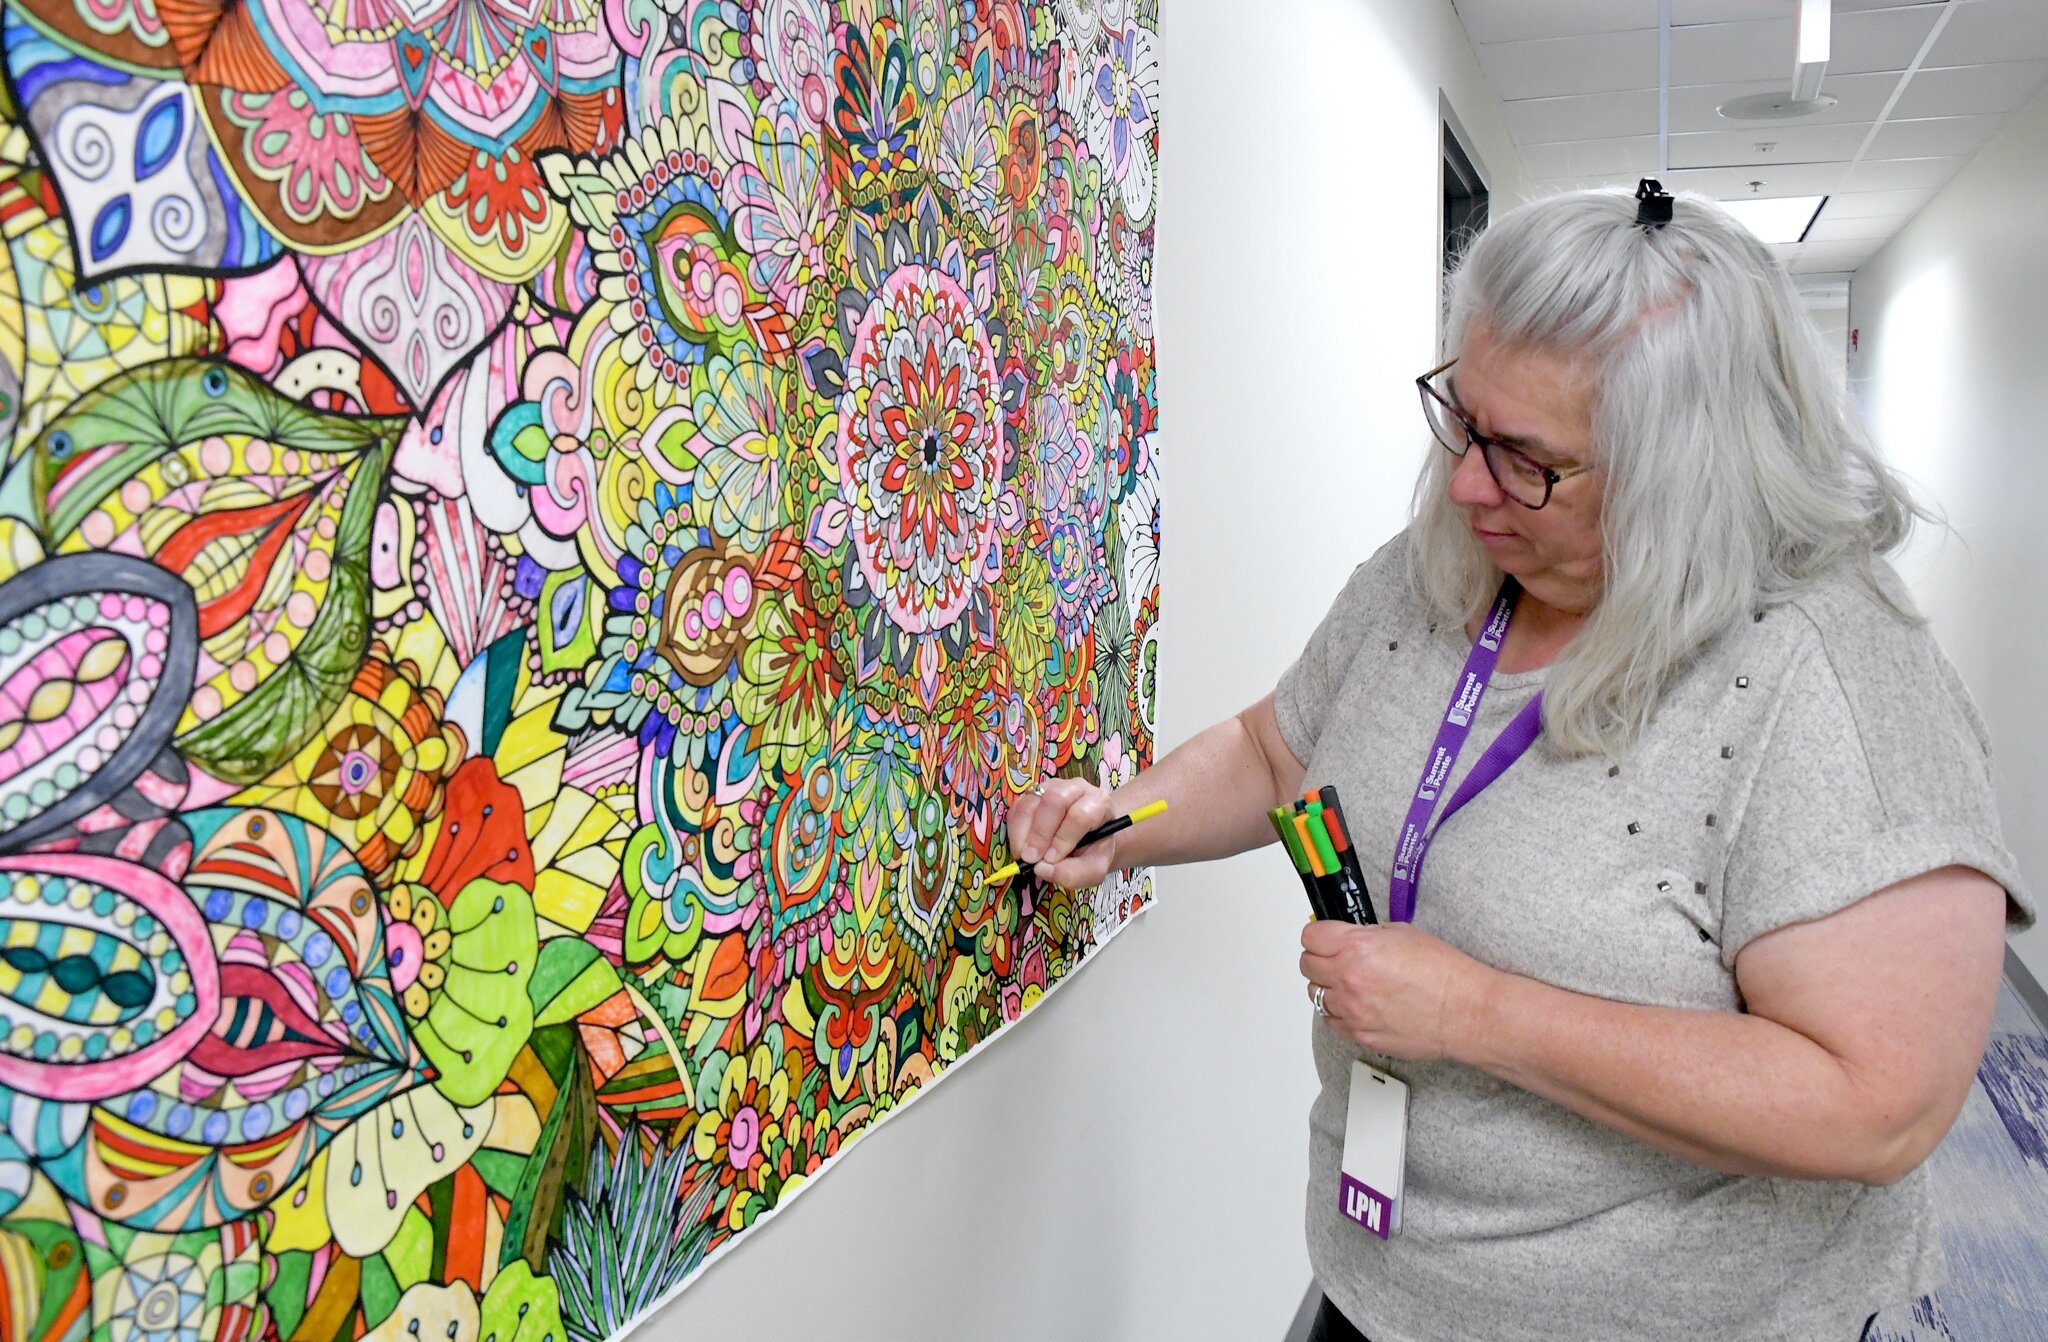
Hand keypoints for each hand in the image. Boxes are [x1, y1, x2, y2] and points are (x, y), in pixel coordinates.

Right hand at [1005, 778, 1121, 887]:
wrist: (1088, 838)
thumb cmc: (1092, 851)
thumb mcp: (1093, 869)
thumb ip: (1073, 874)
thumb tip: (1041, 869)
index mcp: (1098, 804)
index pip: (1080, 815)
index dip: (1063, 838)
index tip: (1052, 859)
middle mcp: (1076, 789)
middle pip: (1054, 800)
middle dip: (1040, 833)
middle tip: (1032, 859)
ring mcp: (1051, 787)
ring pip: (1031, 801)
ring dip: (1023, 832)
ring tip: (1024, 855)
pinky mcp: (1032, 794)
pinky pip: (1017, 807)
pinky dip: (1014, 829)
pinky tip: (1021, 846)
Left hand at [1299, 921, 1498, 1061]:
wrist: (1464, 1010)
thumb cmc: (1442, 972)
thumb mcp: (1401, 933)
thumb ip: (1365, 935)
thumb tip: (1345, 937)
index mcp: (1356, 947)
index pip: (1310, 936)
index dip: (1318, 935)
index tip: (1324, 939)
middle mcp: (1348, 978)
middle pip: (1307, 965)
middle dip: (1318, 959)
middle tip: (1334, 960)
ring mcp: (1351, 1010)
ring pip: (1315, 995)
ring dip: (1328, 988)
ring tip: (1350, 985)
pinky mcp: (1359, 1034)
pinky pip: (1331, 1021)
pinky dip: (1339, 1013)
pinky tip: (1358, 1006)